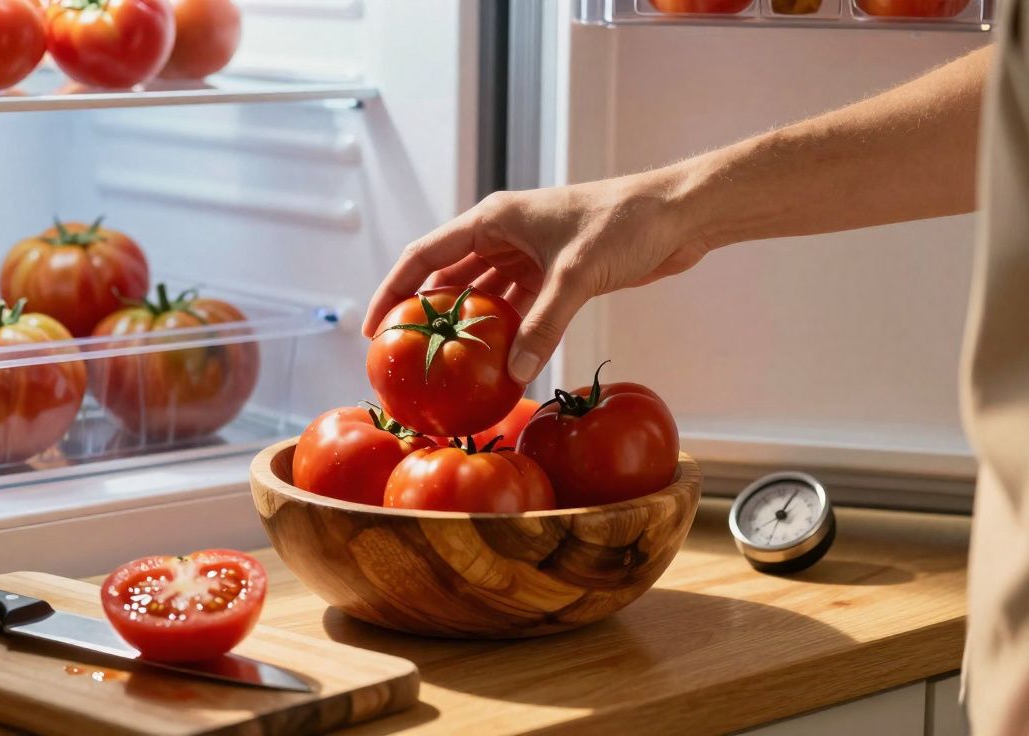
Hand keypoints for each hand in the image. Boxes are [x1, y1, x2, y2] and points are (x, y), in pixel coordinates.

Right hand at [362, 169, 715, 383]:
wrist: (678, 215)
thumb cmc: (625, 223)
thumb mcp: (577, 274)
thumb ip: (543, 325)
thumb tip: (513, 372)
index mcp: (494, 219)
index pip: (425, 255)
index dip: (393, 289)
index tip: (373, 327)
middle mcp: (503, 235)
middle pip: (447, 277)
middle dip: (425, 313)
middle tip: (403, 353)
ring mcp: (527, 255)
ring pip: (481, 294)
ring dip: (465, 326)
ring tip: (442, 363)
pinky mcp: (553, 274)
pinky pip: (514, 306)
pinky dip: (504, 331)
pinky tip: (495, 359)